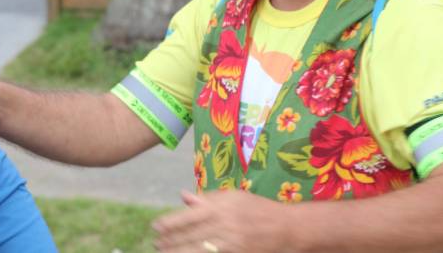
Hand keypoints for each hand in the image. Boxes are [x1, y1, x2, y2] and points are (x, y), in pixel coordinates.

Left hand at [153, 190, 288, 252]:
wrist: (286, 227)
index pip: (190, 215)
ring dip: (179, 252)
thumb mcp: (233, 197)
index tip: (156, 227)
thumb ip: (207, 198)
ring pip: (199, 249)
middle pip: (192, 235)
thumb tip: (183, 196)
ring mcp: (232, 242)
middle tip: (156, 244)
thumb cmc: (257, 208)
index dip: (171, 222)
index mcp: (222, 207)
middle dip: (171, 241)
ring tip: (164, 252)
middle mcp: (225, 224)